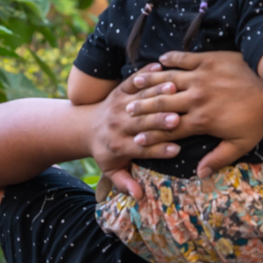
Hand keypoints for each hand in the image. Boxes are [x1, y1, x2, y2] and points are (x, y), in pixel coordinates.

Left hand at [92, 64, 182, 190]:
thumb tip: (138, 196)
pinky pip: (133, 80)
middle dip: (158, 122)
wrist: (85, 128)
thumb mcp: (111, 170)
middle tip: (177, 120)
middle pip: (141, 123)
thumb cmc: (105, 152)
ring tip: (176, 90)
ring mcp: (119, 105)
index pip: (140, 149)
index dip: (157, 150)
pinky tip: (161, 66)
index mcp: (119, 145)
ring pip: (139, 100)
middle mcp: (118, 125)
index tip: (176, 150)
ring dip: (157, 94)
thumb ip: (124, 182)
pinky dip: (146, 73)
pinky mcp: (120, 90)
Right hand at [122, 50, 262, 176]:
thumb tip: (200, 174)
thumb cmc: (260, 118)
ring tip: (135, 85)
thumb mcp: (241, 144)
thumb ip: (218, 158)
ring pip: (167, 80)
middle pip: (161, 104)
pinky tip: (159, 60)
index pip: (168, 131)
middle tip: (126, 111)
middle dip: (142, 109)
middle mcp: (196, 99)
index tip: (135, 139)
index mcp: (201, 121)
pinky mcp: (208, 60)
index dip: (150, 136)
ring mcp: (200, 77)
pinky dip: (171, 59)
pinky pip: (184, 59)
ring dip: (149, 83)